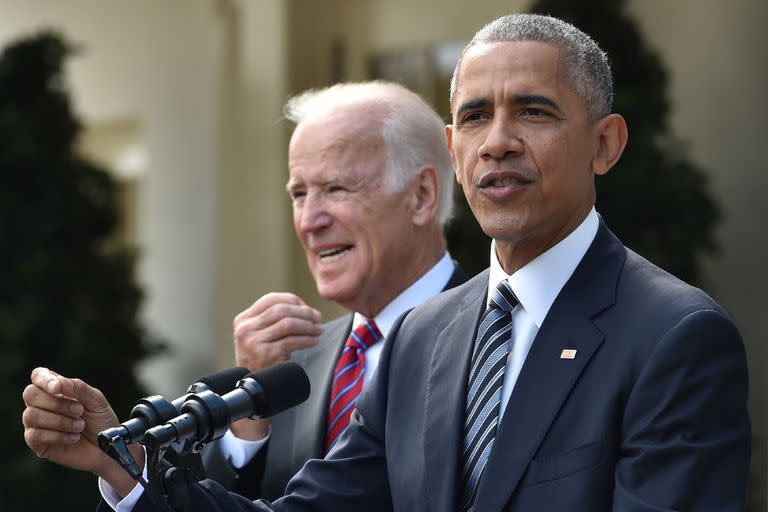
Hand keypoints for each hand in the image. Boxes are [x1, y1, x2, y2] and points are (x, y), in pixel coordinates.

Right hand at [22, 367, 143, 496]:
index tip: (58, 388)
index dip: (44, 379)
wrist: (107, 447)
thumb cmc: (101, 421)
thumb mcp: (96, 400)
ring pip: (31, 415)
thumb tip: (58, 382)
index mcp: (56, 390)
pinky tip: (74, 437)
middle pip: (30, 394)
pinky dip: (58, 436)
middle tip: (79, 410)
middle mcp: (42, 405)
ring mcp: (37, 424)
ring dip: (60, 420)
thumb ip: (78, 388)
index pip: (38, 376)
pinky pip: (35, 435)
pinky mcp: (37, 443)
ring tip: (80, 426)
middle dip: (56, 402)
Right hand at [230, 293, 321, 439]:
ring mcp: (253, 342)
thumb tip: (304, 307)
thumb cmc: (262, 359)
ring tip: (318, 330)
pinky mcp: (265, 354)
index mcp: (243, 319)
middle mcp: (245, 329)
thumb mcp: (259, 335)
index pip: (271, 299)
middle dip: (304, 312)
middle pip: (281, 309)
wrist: (254, 388)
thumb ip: (273, 319)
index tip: (307, 308)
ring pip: (288, 323)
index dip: (293, 301)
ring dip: (308, 325)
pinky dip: (307, 339)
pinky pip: (292, 341)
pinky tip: (314, 340)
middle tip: (318, 318)